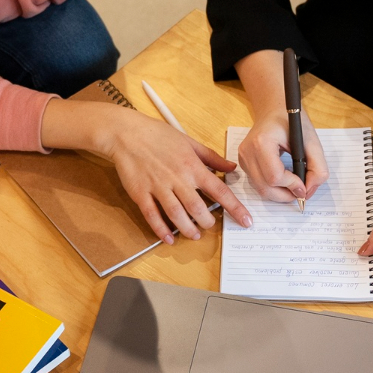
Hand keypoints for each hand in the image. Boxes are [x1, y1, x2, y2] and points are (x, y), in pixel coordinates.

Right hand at [40, 101, 252, 243]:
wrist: (126, 133)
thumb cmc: (158, 135)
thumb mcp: (189, 142)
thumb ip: (212, 158)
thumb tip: (232, 168)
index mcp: (193, 166)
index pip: (220, 191)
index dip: (235, 208)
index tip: (246, 221)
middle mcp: (178, 179)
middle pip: (198, 208)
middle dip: (207, 222)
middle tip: (210, 226)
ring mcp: (158, 187)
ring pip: (177, 215)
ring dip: (188, 229)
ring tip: (195, 235)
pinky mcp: (141, 194)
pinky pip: (152, 216)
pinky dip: (161, 230)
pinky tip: (169, 238)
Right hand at [237, 107, 328, 203]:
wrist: (273, 110)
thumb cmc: (291, 122)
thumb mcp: (311, 141)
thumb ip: (317, 167)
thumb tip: (309, 191)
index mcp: (262, 142)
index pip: (274, 176)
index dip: (292, 186)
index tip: (305, 186)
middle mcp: (248, 152)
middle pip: (265, 188)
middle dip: (286, 195)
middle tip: (302, 192)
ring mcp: (243, 158)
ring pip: (261, 190)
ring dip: (280, 194)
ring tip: (294, 186)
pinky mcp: (243, 163)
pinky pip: (258, 184)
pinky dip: (273, 188)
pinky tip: (285, 180)